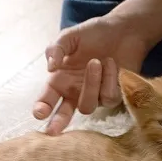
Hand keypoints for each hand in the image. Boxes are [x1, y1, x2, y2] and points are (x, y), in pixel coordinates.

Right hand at [35, 14, 149, 134]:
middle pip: (65, 114)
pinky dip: (110, 79)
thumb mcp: (70, 36)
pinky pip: (108, 97)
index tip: (39, 113)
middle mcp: (75, 91)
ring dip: (91, 84)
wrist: (123, 30)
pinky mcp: (113, 96)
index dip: (42, 107)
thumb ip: (56, 49)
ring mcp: (95, 96)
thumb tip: (50, 67)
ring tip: (96, 61)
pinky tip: (111, 64)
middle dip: (58, 122)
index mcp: (61, 79)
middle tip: (52, 130)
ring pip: (88, 105)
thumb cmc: (94, 33)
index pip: (48, 98)